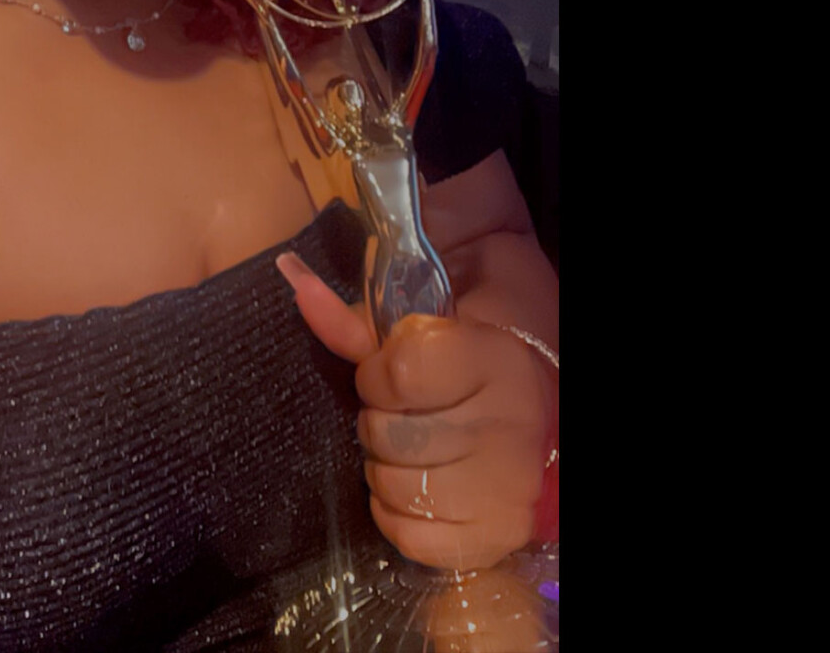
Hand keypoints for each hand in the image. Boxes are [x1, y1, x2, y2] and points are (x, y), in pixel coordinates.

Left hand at [278, 252, 554, 570]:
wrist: (528, 408)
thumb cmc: (467, 365)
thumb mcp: (423, 329)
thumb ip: (358, 321)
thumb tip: (301, 290)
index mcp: (496, 358)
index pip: (399, 372)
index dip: (375, 373)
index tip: (387, 373)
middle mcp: (512, 423)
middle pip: (390, 436)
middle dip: (378, 422)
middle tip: (402, 414)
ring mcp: (509, 486)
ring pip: (395, 488)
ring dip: (384, 469)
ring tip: (410, 450)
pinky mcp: (498, 534)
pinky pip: (410, 537)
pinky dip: (398, 515)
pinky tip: (418, 488)